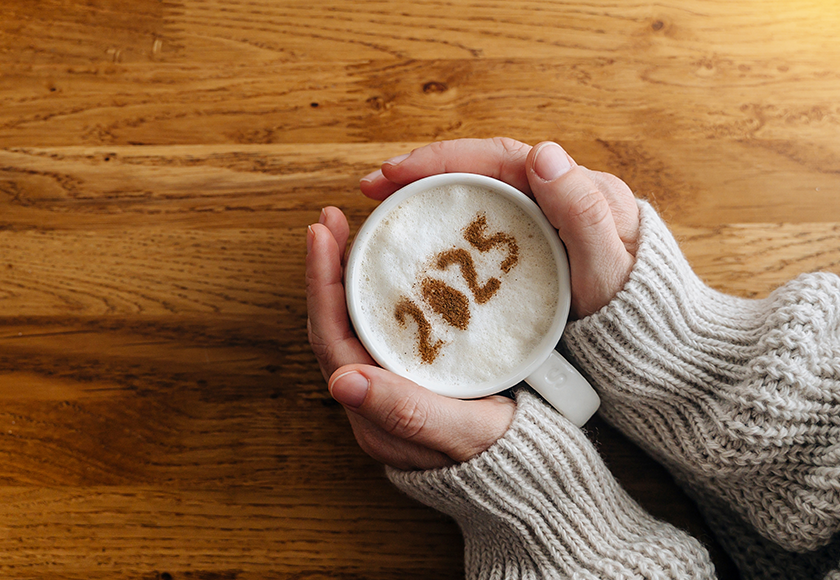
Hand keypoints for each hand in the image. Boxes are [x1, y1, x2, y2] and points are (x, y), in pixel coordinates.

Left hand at [306, 207, 515, 470]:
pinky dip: (374, 294)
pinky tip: (384, 269)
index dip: (321, 283)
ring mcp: (388, 390)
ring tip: (349, 233)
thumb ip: (406, 411)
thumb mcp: (463, 432)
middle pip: (334, 327)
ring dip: (346, 279)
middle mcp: (371, 401)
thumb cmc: (505, 456)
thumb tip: (340, 382)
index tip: (321, 232)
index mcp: (375, 413)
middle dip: (327, 270)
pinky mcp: (409, 381)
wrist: (535, 479)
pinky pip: (378, 330)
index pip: (331, 339)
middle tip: (331, 219)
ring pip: (353, 327)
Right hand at [361, 138, 639, 318]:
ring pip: (477, 195)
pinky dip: (447, 224)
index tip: (392, 173)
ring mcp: (542, 221)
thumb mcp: (608, 267)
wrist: (652, 344)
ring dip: (430, 195)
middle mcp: (555, 195)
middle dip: (423, 173)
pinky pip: (483, 224)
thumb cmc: (633, 312)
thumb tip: (542, 152)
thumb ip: (581, 212)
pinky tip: (423, 239)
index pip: (496, 158)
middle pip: (479, 170)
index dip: (440, 161)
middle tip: (375, 188)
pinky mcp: (532, 247)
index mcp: (571, 188)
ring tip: (388, 207)